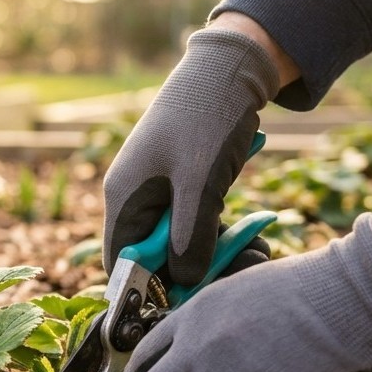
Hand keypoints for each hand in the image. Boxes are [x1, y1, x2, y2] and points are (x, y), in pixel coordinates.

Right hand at [103, 26, 279, 285]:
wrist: (230, 68)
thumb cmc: (207, 120)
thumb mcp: (200, 184)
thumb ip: (190, 237)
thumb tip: (183, 282)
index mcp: (124, 196)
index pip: (121, 262)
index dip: (148, 289)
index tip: (186, 303)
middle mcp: (134, 195)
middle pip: (152, 255)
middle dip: (191, 270)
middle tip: (230, 274)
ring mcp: (158, 187)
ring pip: (179, 239)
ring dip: (211, 250)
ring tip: (250, 250)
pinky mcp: (182, 180)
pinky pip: (194, 219)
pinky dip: (218, 228)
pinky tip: (248, 231)